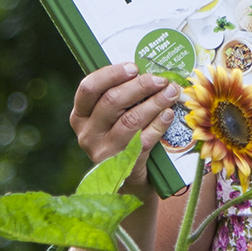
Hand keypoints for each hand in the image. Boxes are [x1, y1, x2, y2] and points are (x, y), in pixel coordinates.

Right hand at [70, 64, 180, 191]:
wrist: (130, 183)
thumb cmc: (124, 140)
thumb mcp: (113, 119)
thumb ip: (121, 97)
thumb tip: (147, 71)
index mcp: (80, 116)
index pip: (88, 88)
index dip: (112, 74)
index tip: (134, 67)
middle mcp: (87, 134)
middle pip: (112, 101)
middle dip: (140, 86)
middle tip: (161, 79)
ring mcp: (103, 151)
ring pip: (130, 119)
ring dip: (154, 102)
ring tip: (171, 92)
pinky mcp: (123, 165)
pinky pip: (144, 139)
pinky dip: (158, 124)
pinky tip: (169, 114)